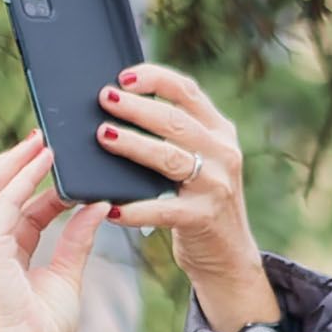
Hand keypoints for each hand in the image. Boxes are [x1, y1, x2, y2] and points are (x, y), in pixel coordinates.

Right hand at [0, 135, 111, 331]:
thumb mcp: (67, 277)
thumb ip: (77, 241)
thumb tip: (100, 207)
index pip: (10, 209)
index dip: (32, 184)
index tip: (57, 165)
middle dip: (6, 162)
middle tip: (39, 139)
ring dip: (10, 162)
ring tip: (39, 142)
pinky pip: (1, 203)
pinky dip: (21, 178)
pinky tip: (43, 162)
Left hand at [92, 64, 275, 331]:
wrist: (228, 254)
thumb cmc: (197, 200)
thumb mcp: (198, 160)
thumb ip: (174, 135)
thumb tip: (117, 107)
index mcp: (219, 131)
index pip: (187, 91)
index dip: (154, 78)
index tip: (122, 76)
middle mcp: (222, 152)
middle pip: (175, 121)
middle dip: (137, 107)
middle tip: (104, 98)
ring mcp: (216, 185)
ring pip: (169, 157)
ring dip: (133, 144)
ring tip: (103, 136)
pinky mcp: (203, 217)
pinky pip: (162, 209)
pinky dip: (134, 209)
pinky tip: (110, 207)